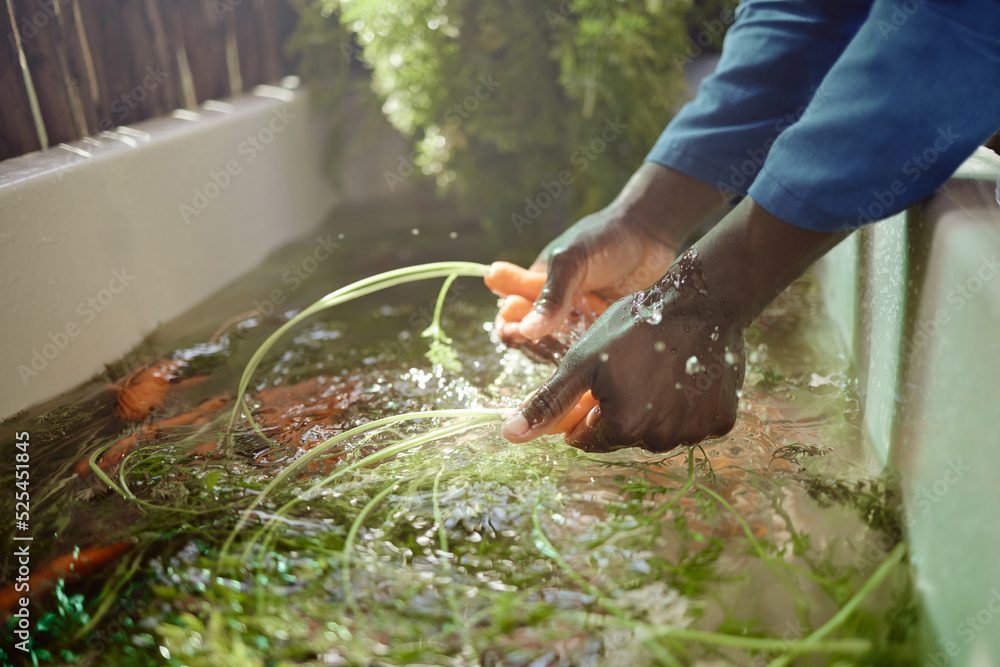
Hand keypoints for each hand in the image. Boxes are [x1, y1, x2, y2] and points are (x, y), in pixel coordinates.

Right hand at [494, 206, 676, 347]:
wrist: (651, 235)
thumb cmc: (605, 238)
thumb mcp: (571, 261)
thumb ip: (551, 296)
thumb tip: (526, 330)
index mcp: (536, 285)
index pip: (511, 315)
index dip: (508, 326)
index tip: (516, 330)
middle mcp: (555, 306)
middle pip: (532, 339)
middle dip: (534, 344)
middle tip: (549, 338)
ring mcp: (580, 320)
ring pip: (559, 349)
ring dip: (560, 352)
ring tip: (572, 344)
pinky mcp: (603, 331)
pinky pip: (588, 351)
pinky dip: (585, 356)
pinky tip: (592, 355)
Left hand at [502, 250, 745, 451]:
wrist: (701, 300)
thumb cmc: (633, 326)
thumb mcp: (581, 361)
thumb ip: (548, 402)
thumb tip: (510, 435)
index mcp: (622, 428)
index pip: (587, 437)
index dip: (584, 408)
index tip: (596, 378)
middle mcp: (660, 440)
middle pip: (623, 435)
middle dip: (617, 408)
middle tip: (626, 367)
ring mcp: (695, 432)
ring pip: (657, 429)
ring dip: (651, 407)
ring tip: (657, 367)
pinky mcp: (721, 422)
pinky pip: (691, 421)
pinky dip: (684, 404)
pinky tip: (684, 373)